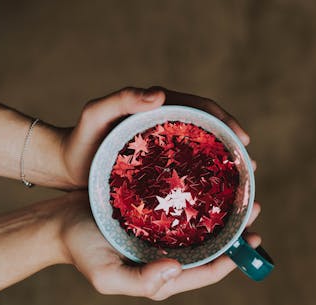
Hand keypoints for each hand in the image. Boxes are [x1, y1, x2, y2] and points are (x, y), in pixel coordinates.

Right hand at [60, 192, 261, 299]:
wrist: (58, 223)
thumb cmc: (81, 249)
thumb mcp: (106, 275)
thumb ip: (141, 281)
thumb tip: (177, 270)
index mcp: (161, 274)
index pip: (205, 272)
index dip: (232, 259)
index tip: (254, 239)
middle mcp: (166, 254)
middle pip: (210, 246)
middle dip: (236, 231)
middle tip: (253, 208)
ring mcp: (161, 232)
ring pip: (200, 225)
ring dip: (222, 211)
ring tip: (240, 192)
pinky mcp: (153, 212)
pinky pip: (183, 207)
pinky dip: (199, 197)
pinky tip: (209, 180)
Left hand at [61, 87, 253, 188]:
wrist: (64, 166)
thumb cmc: (80, 141)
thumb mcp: (96, 115)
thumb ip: (122, 99)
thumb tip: (160, 95)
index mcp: (159, 111)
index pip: (201, 109)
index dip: (226, 122)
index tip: (244, 140)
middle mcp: (166, 128)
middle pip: (209, 133)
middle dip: (233, 146)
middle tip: (250, 167)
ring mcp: (164, 150)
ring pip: (202, 155)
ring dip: (224, 166)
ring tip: (242, 185)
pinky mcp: (159, 170)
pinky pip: (188, 173)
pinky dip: (205, 182)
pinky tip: (215, 198)